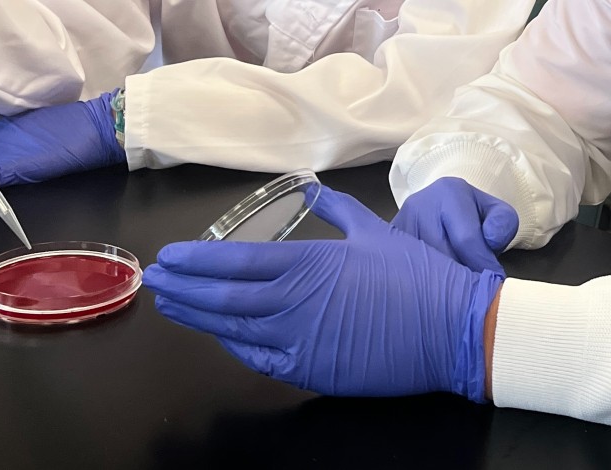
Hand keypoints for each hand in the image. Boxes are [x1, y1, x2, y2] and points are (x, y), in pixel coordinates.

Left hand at [144, 186, 503, 401]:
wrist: (454, 329)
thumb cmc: (418, 277)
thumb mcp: (376, 231)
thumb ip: (337, 211)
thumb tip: (312, 190)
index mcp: (309, 263)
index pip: (235, 261)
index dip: (196, 260)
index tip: (169, 257)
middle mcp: (296, 301)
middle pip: (223, 296)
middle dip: (184, 289)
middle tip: (156, 281)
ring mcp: (301, 339)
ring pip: (233, 329)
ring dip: (197, 317)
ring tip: (171, 307)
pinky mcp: (312, 370)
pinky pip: (260, 359)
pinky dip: (234, 347)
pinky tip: (219, 338)